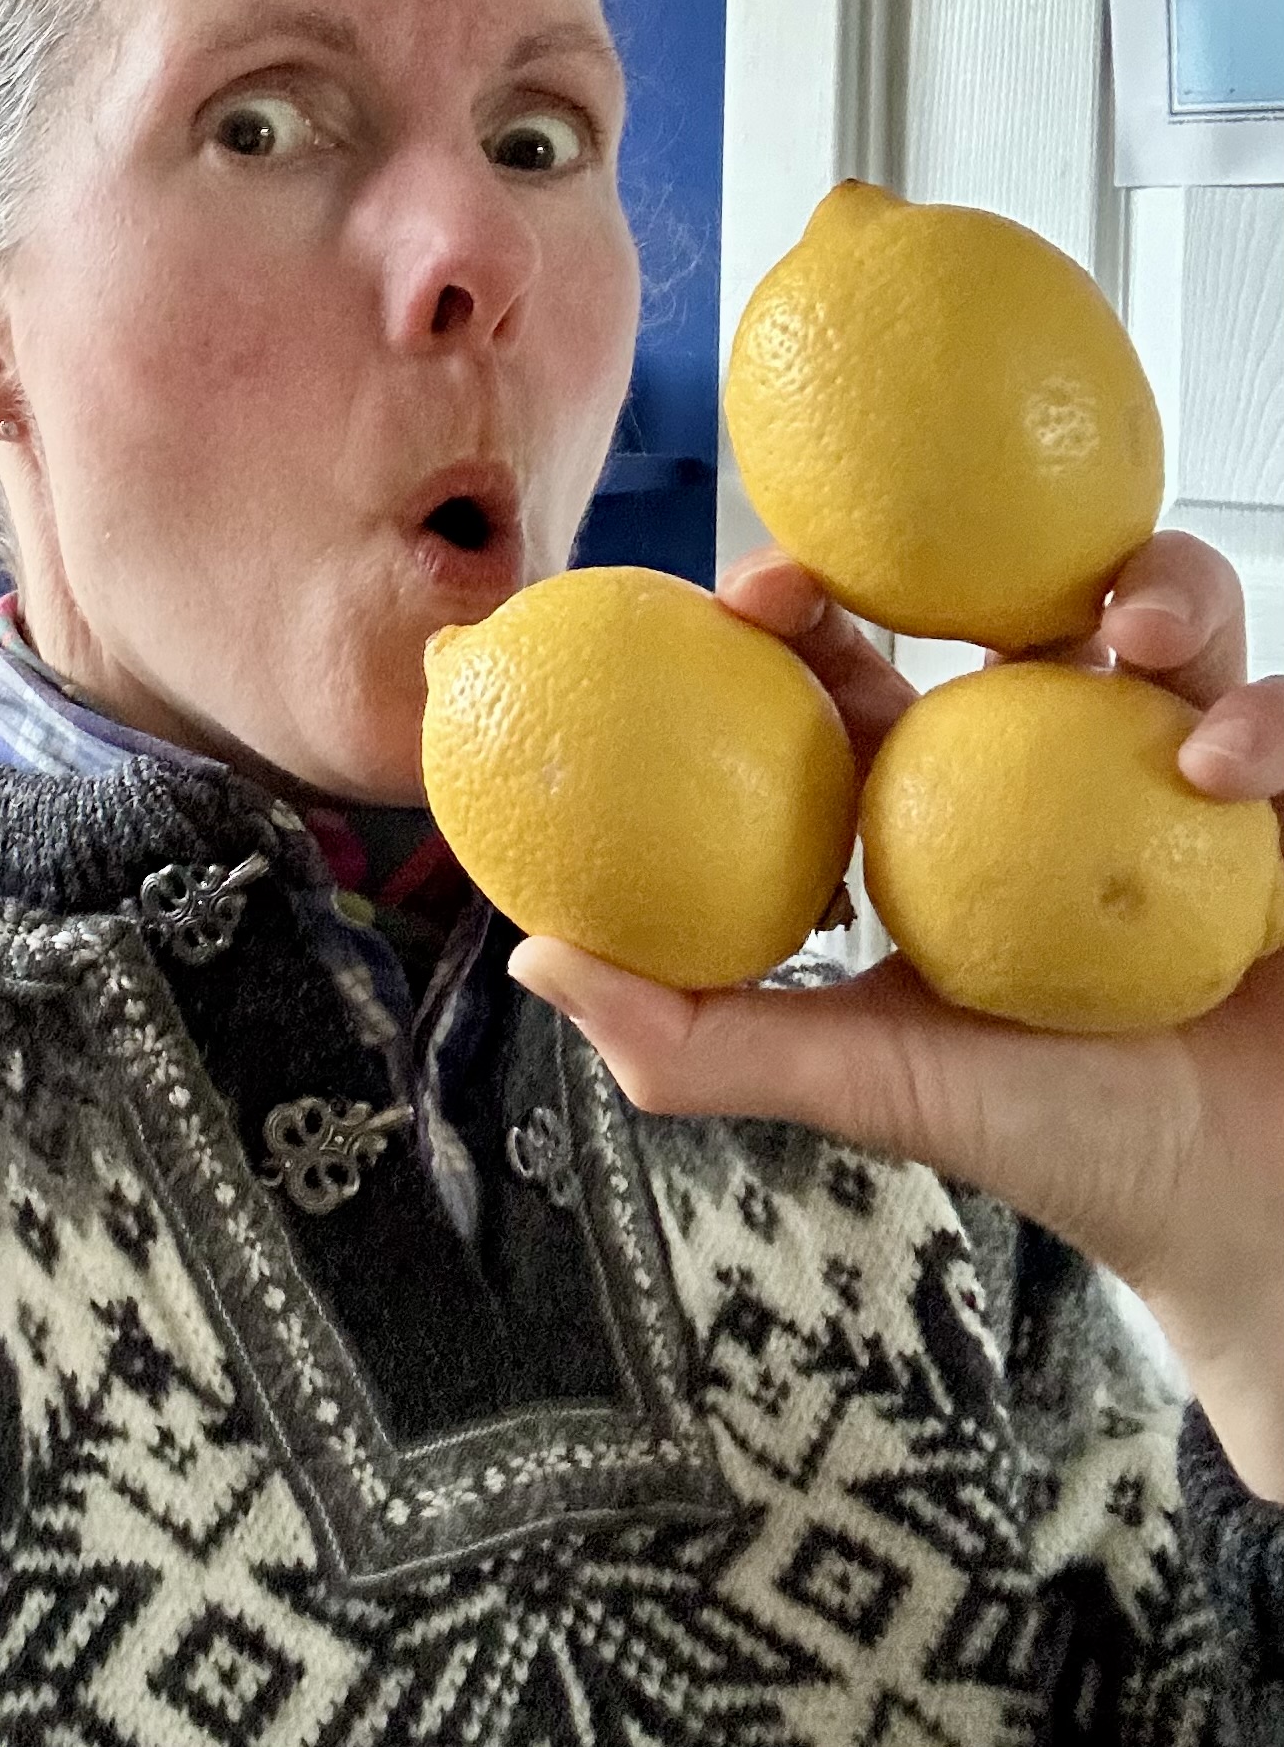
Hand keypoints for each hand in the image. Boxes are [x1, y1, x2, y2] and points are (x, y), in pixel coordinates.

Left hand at [508, 533, 1283, 1501]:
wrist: (1245, 1206)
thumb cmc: (1061, 1140)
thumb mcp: (867, 1078)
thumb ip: (705, 1035)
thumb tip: (535, 956)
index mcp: (938, 797)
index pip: (856, 666)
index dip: (799, 611)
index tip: (753, 595)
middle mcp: (1053, 755)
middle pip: (1004, 592)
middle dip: (956, 540)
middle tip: (912, 562)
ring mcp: (1174, 764)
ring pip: (1168, 612)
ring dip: (1154, 586)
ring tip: (1125, 627)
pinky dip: (1262, 723)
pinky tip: (1219, 768)